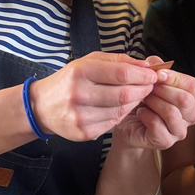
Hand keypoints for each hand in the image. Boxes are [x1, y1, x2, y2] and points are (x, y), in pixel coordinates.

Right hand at [31, 51, 156, 140]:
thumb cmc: (69, 80)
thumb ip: (118, 61)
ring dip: (135, 102)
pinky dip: (122, 114)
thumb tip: (146, 64)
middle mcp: (79, 94)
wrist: (42, 106)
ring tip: (137, 94)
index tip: (153, 74)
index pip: (121, 73)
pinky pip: (113, 123)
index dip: (142, 75)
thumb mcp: (88, 62)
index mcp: (80, 72)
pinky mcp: (84, 133)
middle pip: (124, 94)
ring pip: (122, 110)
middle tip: (150, 85)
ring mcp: (81, 116)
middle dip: (143, 89)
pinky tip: (122, 107)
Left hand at [114, 56, 194, 149]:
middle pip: (185, 99)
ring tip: (143, 99)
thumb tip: (155, 61)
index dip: (174, 77)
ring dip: (153, 102)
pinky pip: (157, 125)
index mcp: (190, 98)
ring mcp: (179, 131)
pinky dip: (145, 115)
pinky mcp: (165, 142)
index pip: (192, 85)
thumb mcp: (148, 81)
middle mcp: (190, 116)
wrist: (128, 125)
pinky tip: (140, 112)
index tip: (157, 74)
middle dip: (162, 90)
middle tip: (147, 87)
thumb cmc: (142, 102)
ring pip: (171, 112)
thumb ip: (155, 68)